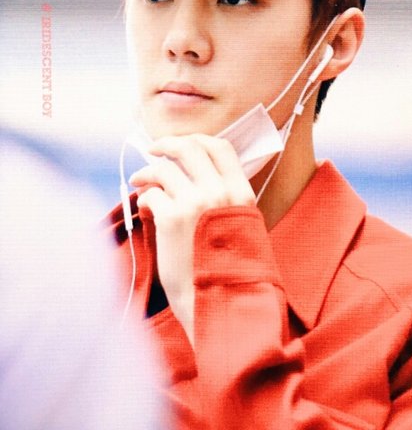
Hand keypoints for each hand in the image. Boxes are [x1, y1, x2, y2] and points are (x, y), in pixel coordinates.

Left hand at [130, 134, 254, 345]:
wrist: (221, 302)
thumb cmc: (229, 271)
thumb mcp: (240, 227)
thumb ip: (225, 200)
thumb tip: (195, 178)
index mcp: (241, 194)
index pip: (221, 148)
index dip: (199, 140)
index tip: (183, 143)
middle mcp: (219, 192)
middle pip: (190, 149)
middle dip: (167, 144)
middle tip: (152, 149)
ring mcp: (195, 203)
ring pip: (164, 169)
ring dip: (148, 171)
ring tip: (139, 181)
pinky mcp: (171, 218)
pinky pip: (151, 194)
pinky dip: (145, 198)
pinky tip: (145, 208)